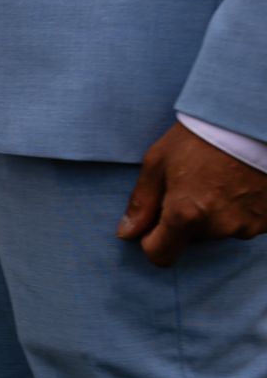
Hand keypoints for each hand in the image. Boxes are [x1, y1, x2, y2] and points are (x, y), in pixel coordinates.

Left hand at [117, 123, 266, 266]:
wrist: (251, 121)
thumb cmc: (200, 136)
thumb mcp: (158, 162)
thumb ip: (142, 202)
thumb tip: (127, 233)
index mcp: (186, 215)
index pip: (160, 255)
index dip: (152, 242)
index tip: (153, 224)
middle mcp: (219, 227)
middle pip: (190, 238)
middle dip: (185, 218)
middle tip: (191, 184)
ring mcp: (248, 225)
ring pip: (219, 230)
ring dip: (213, 213)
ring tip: (217, 178)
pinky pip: (246, 223)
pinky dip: (239, 209)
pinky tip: (239, 183)